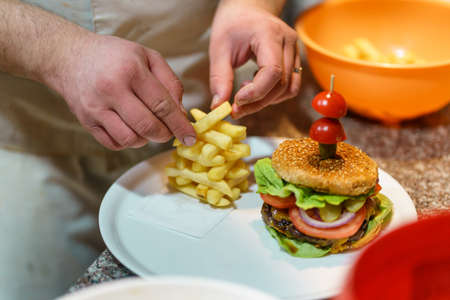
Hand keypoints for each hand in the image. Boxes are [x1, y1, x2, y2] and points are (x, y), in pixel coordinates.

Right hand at [50, 33, 195, 149]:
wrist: (69, 56)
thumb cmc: (114, 56)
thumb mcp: (148, 57)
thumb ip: (170, 83)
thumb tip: (181, 113)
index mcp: (131, 70)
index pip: (162, 106)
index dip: (179, 125)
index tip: (190, 137)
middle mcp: (111, 89)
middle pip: (147, 126)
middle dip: (164, 134)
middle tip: (168, 131)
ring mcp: (95, 107)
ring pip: (130, 140)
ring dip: (145, 139)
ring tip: (146, 126)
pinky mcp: (85, 121)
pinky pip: (113, 144)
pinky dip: (127, 142)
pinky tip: (130, 129)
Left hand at [209, 0, 301, 117]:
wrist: (247, 9)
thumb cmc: (232, 24)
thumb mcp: (219, 48)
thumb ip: (219, 78)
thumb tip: (218, 106)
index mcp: (270, 34)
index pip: (273, 71)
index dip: (256, 92)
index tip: (236, 102)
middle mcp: (288, 42)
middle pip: (281, 84)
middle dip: (257, 102)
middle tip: (235, 110)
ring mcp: (295, 51)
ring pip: (288, 89)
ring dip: (266, 101)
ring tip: (244, 94)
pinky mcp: (295, 60)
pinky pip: (290, 86)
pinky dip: (273, 95)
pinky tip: (255, 87)